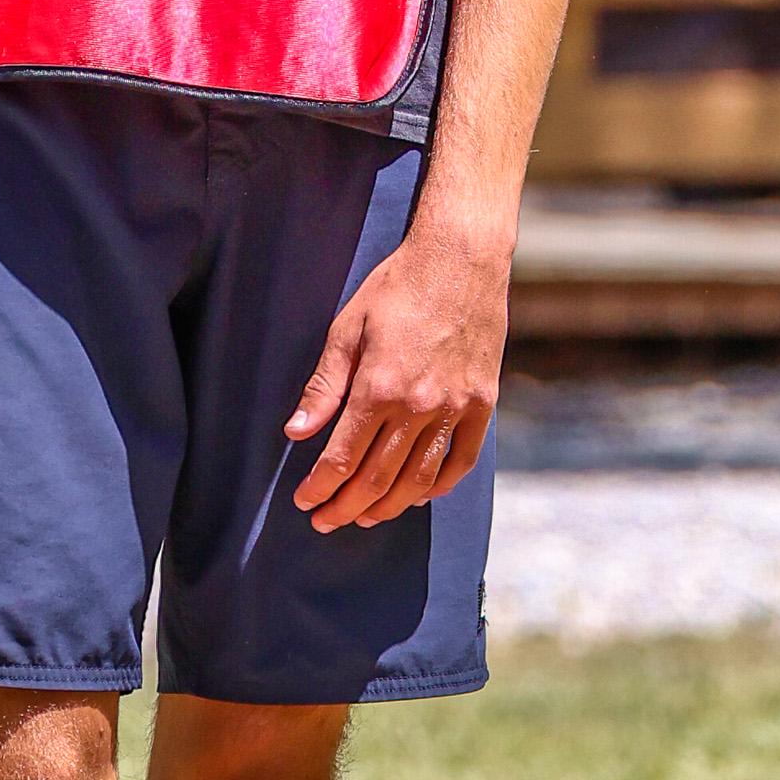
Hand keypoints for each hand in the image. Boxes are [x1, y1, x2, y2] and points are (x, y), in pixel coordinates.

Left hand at [284, 220, 506, 531]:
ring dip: (388, 506)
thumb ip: (324, 386)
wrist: (462, 258)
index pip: (343, 457)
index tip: (305, 501)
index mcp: (380, 387)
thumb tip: (296, 432)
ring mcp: (456, 407)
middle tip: (325, 521)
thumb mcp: (348, 329)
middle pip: (378, 478)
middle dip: (346, 506)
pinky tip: (418, 495)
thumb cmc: (398, 286)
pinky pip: (460, 460)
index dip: (320, 486)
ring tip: (365, 517)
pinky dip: (438, 486)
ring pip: (419, 479)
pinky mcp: (483, 403)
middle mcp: (419, 406)